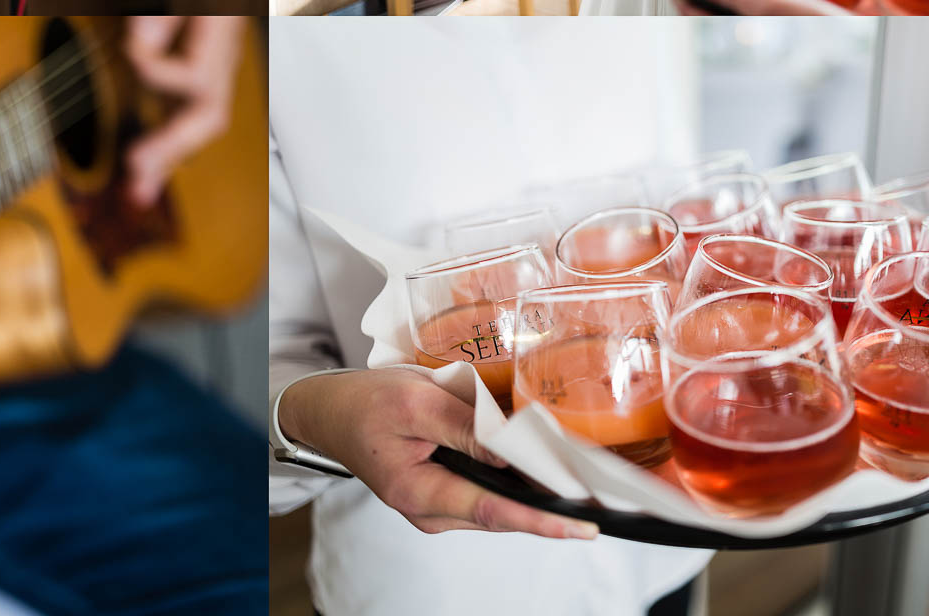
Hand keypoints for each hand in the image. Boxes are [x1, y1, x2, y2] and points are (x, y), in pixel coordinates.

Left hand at [122, 16, 242, 207]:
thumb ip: (161, 12)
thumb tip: (140, 48)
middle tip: (137, 185)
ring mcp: (214, 64)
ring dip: (169, 159)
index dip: (160, 73)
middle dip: (172, 152)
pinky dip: (168, 141)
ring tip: (139, 193)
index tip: (130, 51)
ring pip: (200, 124)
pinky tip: (149, 162)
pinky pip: (187, 113)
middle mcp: (222, 54)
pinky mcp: (199, 67)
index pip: (197, 78)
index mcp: (220, 32)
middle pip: (209, 118)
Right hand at [279, 370, 598, 538]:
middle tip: (598, 499)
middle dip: (546, 507)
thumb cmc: (365, 403)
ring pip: (493, 503)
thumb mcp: (415, 401)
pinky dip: (509, 482)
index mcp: (418, 492)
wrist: (329, 412)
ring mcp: (435, 506)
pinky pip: (482, 492)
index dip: (540, 520)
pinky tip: (534, 468)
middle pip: (499, 512)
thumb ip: (465, 428)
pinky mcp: (439, 493)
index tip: (582, 527)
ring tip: (575, 483)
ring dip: (530, 493)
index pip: (491, 511)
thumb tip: (512, 450)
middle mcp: (430, 510)